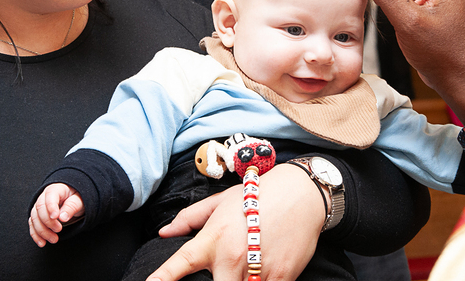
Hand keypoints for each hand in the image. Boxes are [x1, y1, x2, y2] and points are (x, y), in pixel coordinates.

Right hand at [28, 183, 83, 246]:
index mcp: (56, 189)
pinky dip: (36, 235)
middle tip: (59, 230)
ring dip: (42, 231)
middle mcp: (43, 197)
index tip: (56, 217)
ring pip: (34, 219)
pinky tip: (42, 243)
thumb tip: (62, 217)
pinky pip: (32, 225)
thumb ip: (71, 207)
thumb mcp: (79, 201)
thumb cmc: (76, 198)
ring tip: (54, 239)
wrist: (73, 200)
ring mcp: (38, 207)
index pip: (50, 196)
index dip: (51, 207)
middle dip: (48, 222)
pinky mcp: (37, 216)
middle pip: (40, 209)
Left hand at [146, 164, 324, 280]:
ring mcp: (256, 269)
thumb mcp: (221, 201)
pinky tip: (262, 274)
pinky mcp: (281, 277)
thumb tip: (165, 232)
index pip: (181, 263)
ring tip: (245, 269)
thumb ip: (191, 218)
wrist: (302, 193)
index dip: (162, 277)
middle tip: (221, 277)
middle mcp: (231, 256)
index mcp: (213, 238)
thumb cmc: (259, 195)